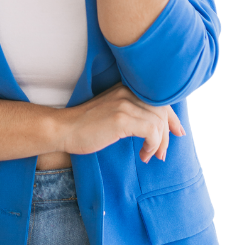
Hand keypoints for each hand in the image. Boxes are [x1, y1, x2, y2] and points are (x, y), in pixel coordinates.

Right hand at [57, 81, 184, 162]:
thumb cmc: (85, 126)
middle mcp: (127, 91)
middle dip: (167, 134)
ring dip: (160, 144)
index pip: (158, 98)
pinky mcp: (121, 118)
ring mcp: (124, 103)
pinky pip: (151, 131)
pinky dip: (152, 145)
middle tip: (163, 154)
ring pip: (158, 122)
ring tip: (151, 156)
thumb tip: (154, 126)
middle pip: (162, 110)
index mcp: (125, 88)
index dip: (172, 117)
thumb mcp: (111, 111)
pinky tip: (143, 154)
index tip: (178, 132)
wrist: (64, 129)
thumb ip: (130, 111)